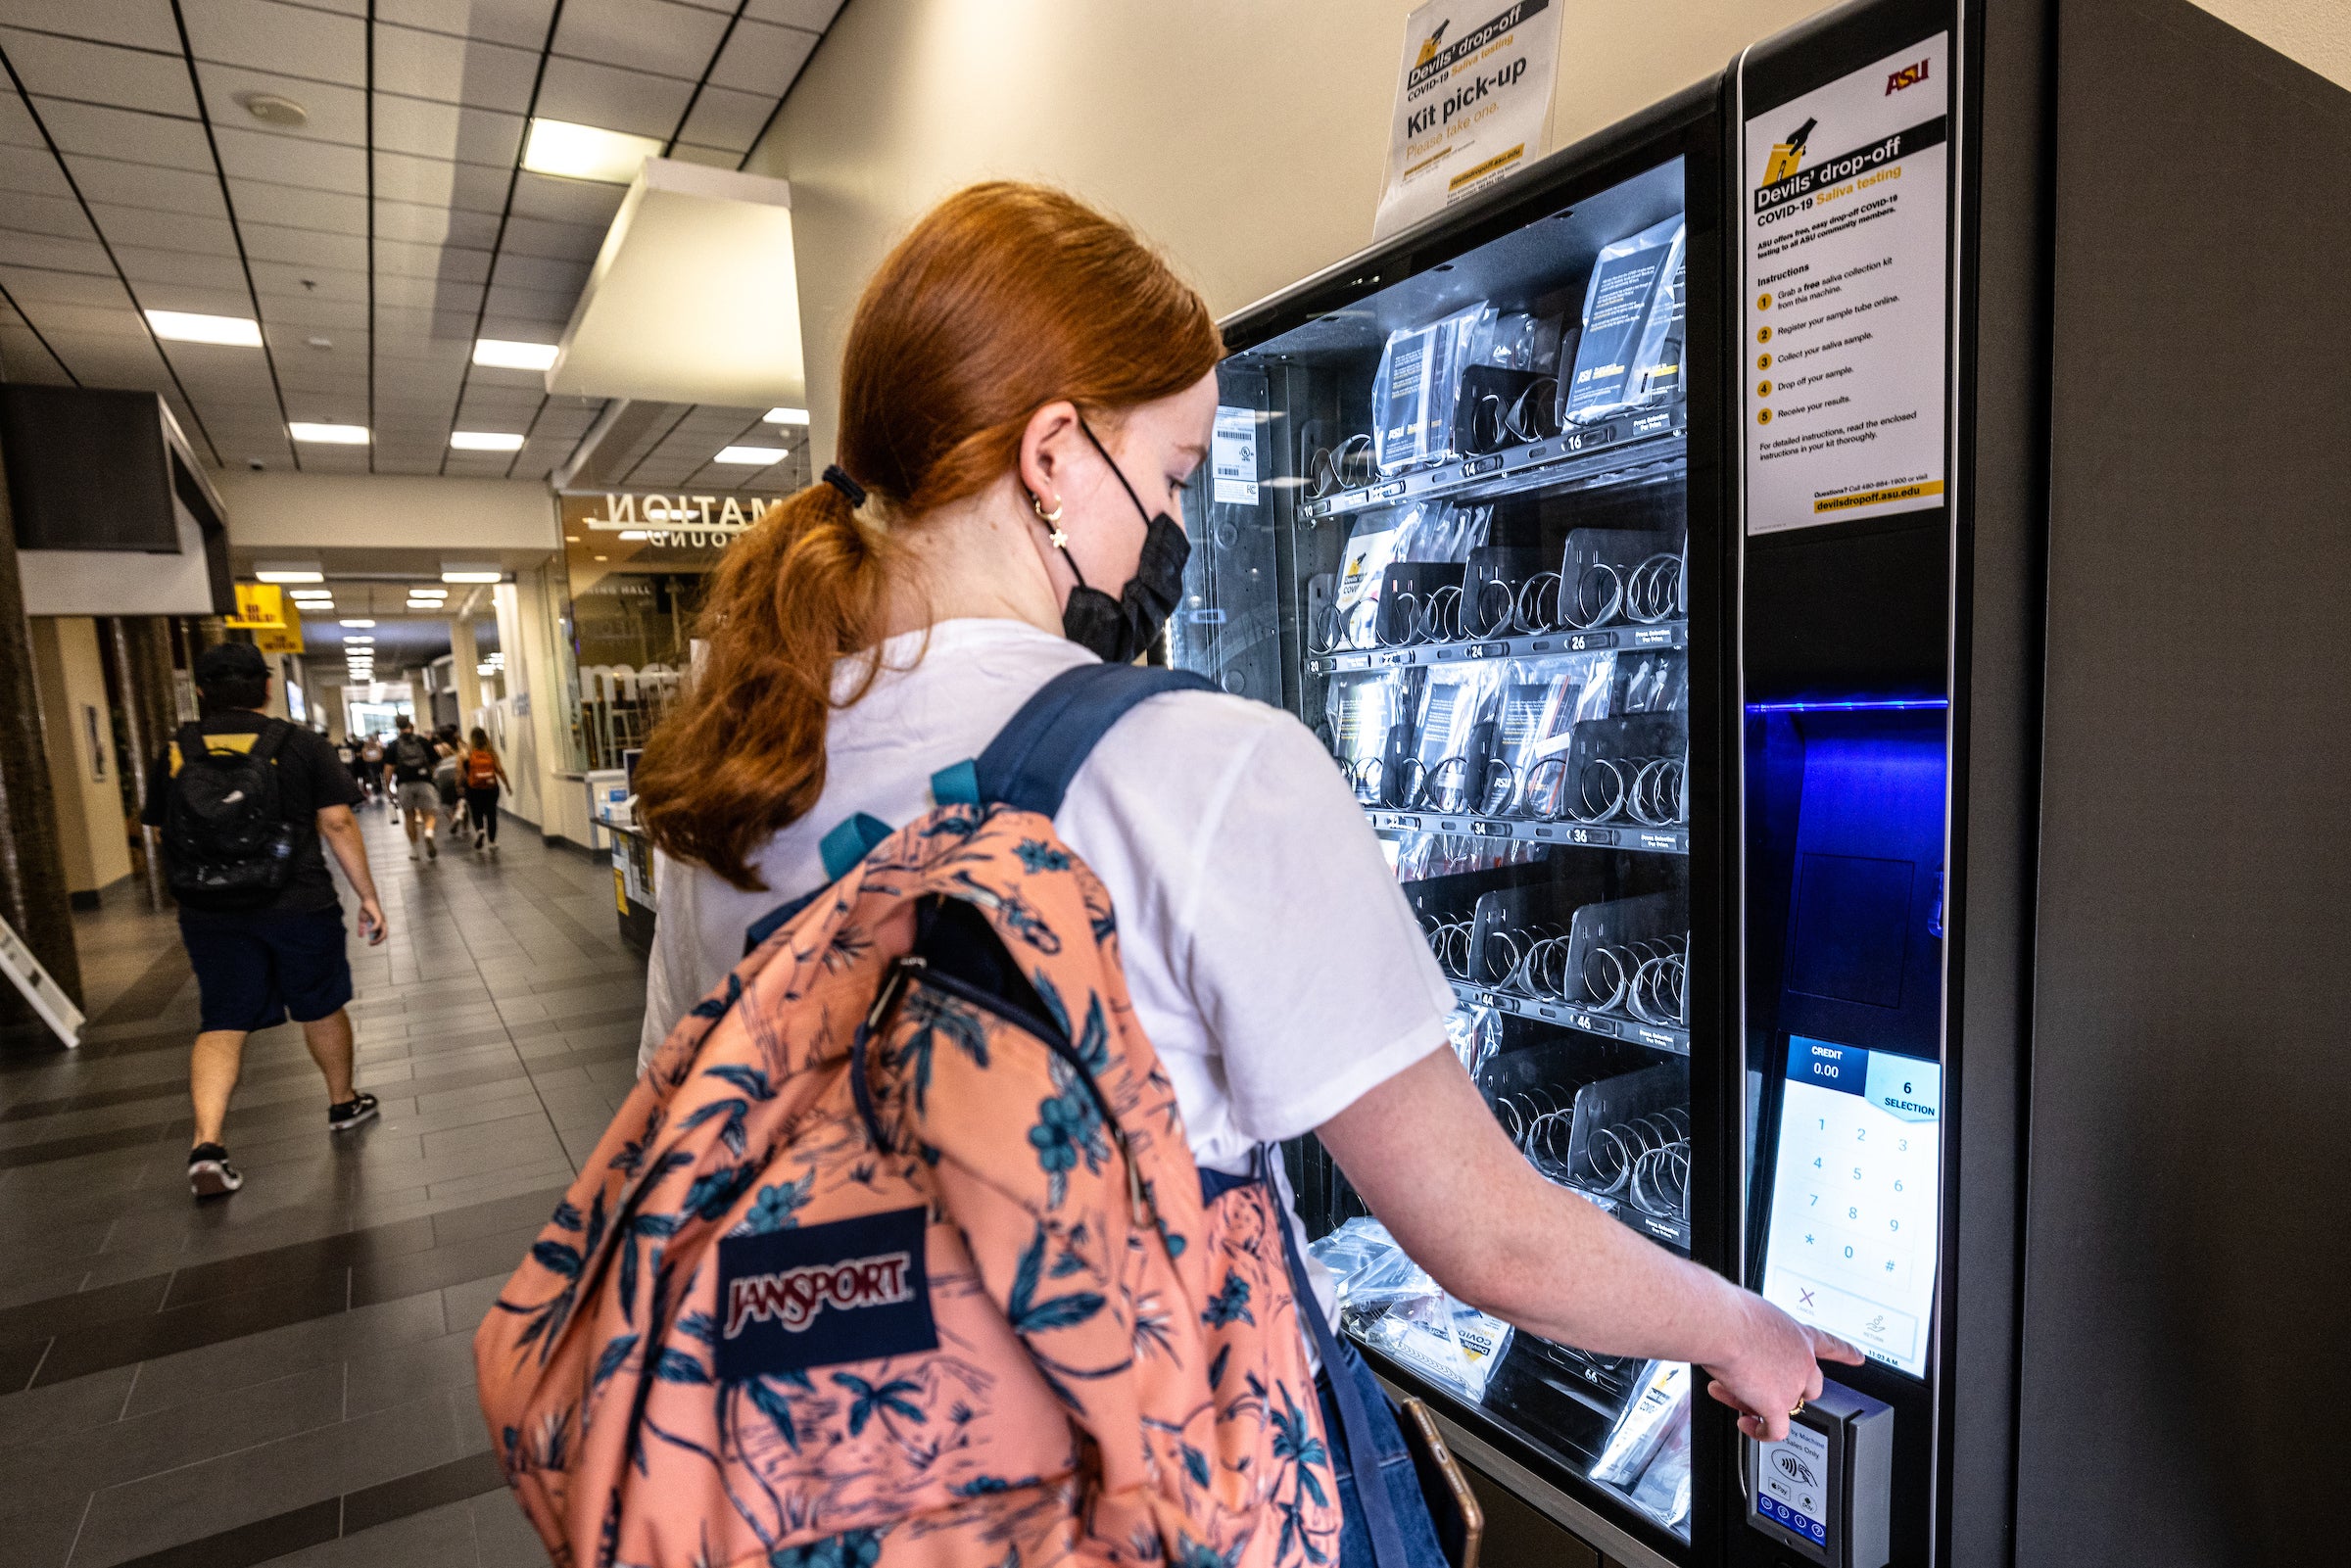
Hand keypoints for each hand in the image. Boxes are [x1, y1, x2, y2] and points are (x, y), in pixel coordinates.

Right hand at [357, 896, 388, 945]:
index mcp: (380, 924)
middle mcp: (383, 923)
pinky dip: (374, 929)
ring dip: (377, 938)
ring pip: (383, 932)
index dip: (377, 940)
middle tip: (371, 944)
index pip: (382, 935)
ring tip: (371, 941)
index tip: (370, 943)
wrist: (367, 899)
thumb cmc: (366, 909)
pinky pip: (378, 925)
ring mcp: (381, 920)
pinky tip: (369, 932)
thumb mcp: (362, 920)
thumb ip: (362, 928)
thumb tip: (360, 936)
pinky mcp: (379, 916)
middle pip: (384, 935)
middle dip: (378, 941)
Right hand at [1701, 1291, 1862, 1441]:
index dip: (1845, 1352)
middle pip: (1810, 1386)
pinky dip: (1761, 1431)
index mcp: (1798, 1334)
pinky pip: (1775, 1429)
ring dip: (1758, 1401)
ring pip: (1784, 1405)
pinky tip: (1748, 1424)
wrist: (1722, 1325)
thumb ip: (1759, 1333)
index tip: (1859, 1357)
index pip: (1828, 1345)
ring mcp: (1792, 1385)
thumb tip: (1742, 1344)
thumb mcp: (1755, 1313)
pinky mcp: (1776, 1405)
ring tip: (1733, 1389)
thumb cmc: (1730, 1313)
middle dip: (1788, 1389)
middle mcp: (1802, 1361)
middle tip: (1761, 1383)